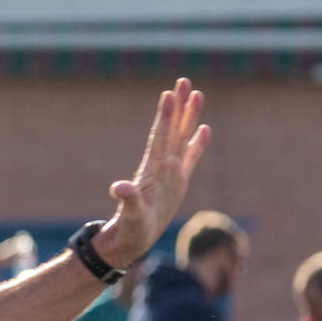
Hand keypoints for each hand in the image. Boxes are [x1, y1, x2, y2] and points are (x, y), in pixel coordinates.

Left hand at [99, 79, 211, 267]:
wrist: (132, 240)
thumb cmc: (131, 230)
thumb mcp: (131, 216)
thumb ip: (128, 200)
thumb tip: (118, 187)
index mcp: (153, 171)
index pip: (160, 139)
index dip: (165, 118)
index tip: (168, 95)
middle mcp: (162, 167)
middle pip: (172, 131)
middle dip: (178, 106)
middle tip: (183, 81)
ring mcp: (170, 173)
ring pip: (182, 138)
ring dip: (188, 117)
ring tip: (195, 93)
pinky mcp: (178, 182)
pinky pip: (190, 158)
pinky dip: (196, 143)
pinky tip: (203, 127)